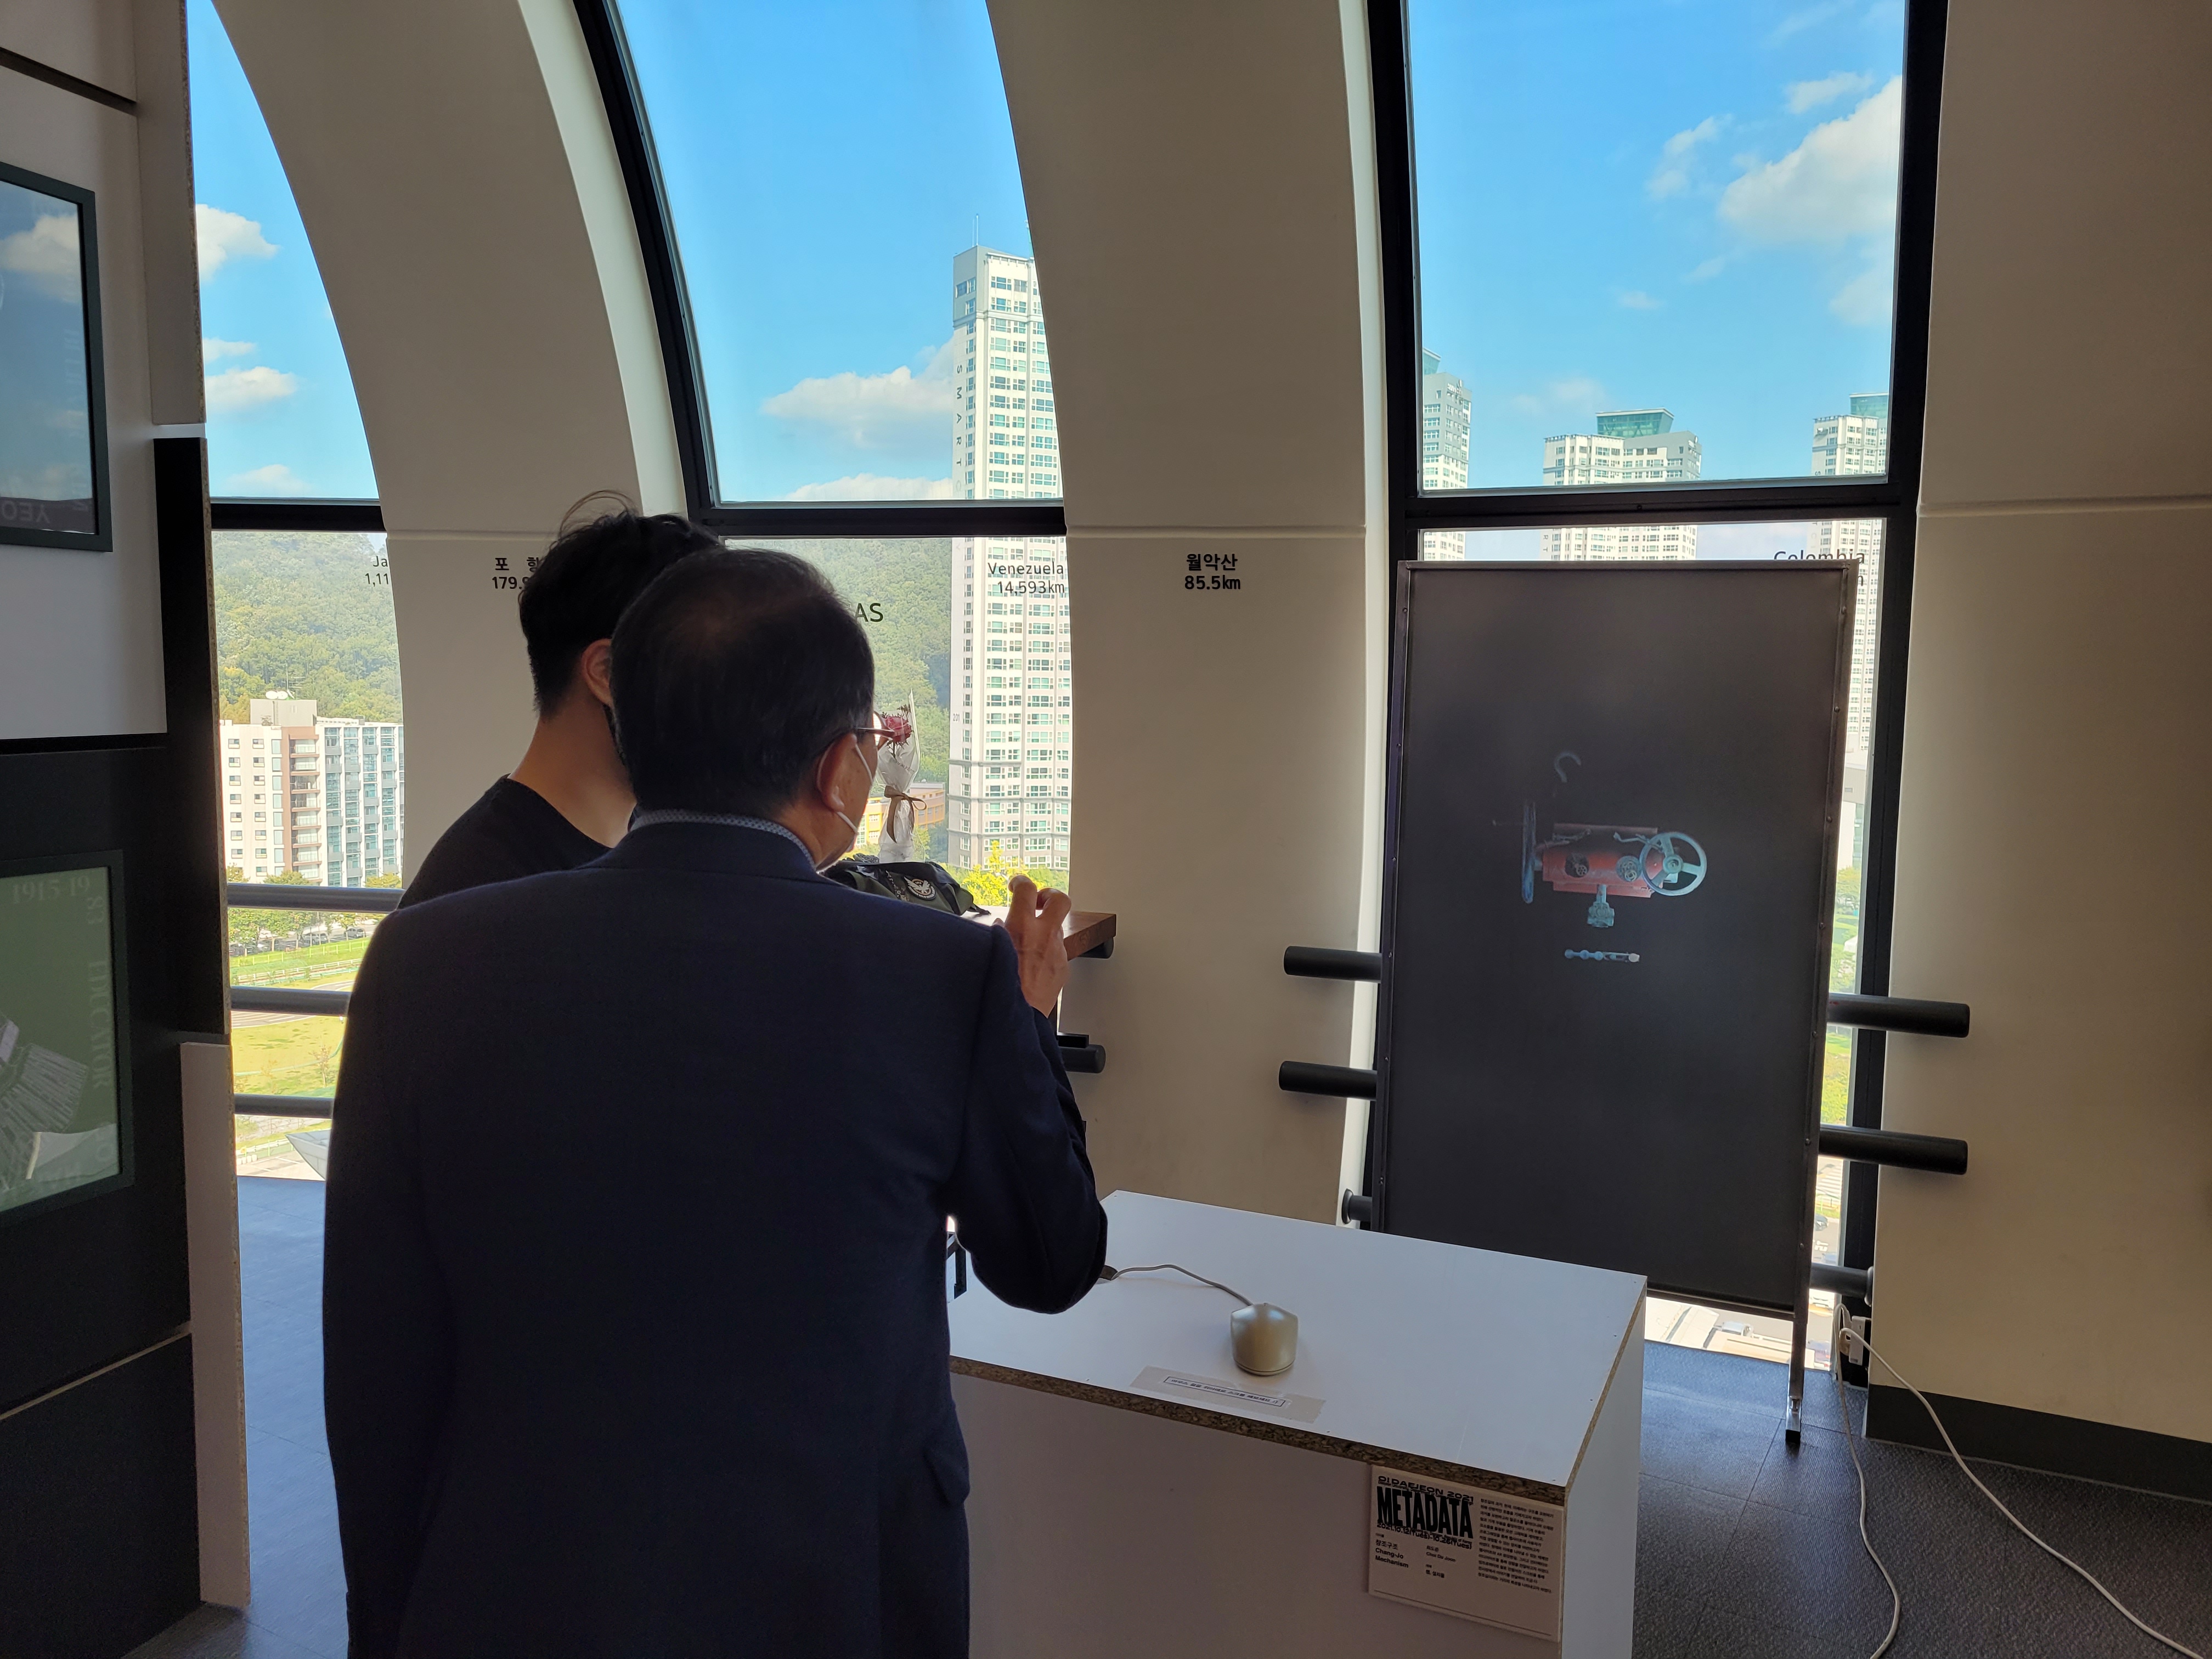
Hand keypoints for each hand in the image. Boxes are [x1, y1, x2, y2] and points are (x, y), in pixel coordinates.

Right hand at [1004, 875, 1072, 1015]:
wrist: (1017, 1015)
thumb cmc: (999, 987)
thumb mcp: (987, 951)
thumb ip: (995, 932)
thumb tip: (999, 925)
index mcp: (1022, 928)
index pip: (1027, 889)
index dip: (1021, 881)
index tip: (1017, 885)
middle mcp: (1044, 936)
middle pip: (1060, 900)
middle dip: (1049, 895)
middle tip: (1038, 901)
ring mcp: (1056, 952)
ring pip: (1059, 928)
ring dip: (1046, 927)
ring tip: (1031, 937)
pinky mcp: (1062, 968)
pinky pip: (1057, 951)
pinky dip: (1047, 950)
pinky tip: (1034, 962)